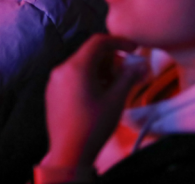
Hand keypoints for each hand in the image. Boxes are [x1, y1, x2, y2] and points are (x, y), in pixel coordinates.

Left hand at [42, 34, 146, 168]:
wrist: (69, 153)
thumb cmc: (94, 125)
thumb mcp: (116, 100)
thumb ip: (129, 77)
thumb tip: (141, 66)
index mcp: (76, 66)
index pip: (98, 42)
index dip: (118, 42)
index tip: (133, 48)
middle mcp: (62, 69)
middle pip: (89, 53)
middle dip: (110, 59)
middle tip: (127, 72)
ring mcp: (54, 82)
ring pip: (81, 66)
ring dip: (100, 70)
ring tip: (115, 86)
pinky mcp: (52, 94)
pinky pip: (72, 77)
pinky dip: (87, 79)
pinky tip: (99, 94)